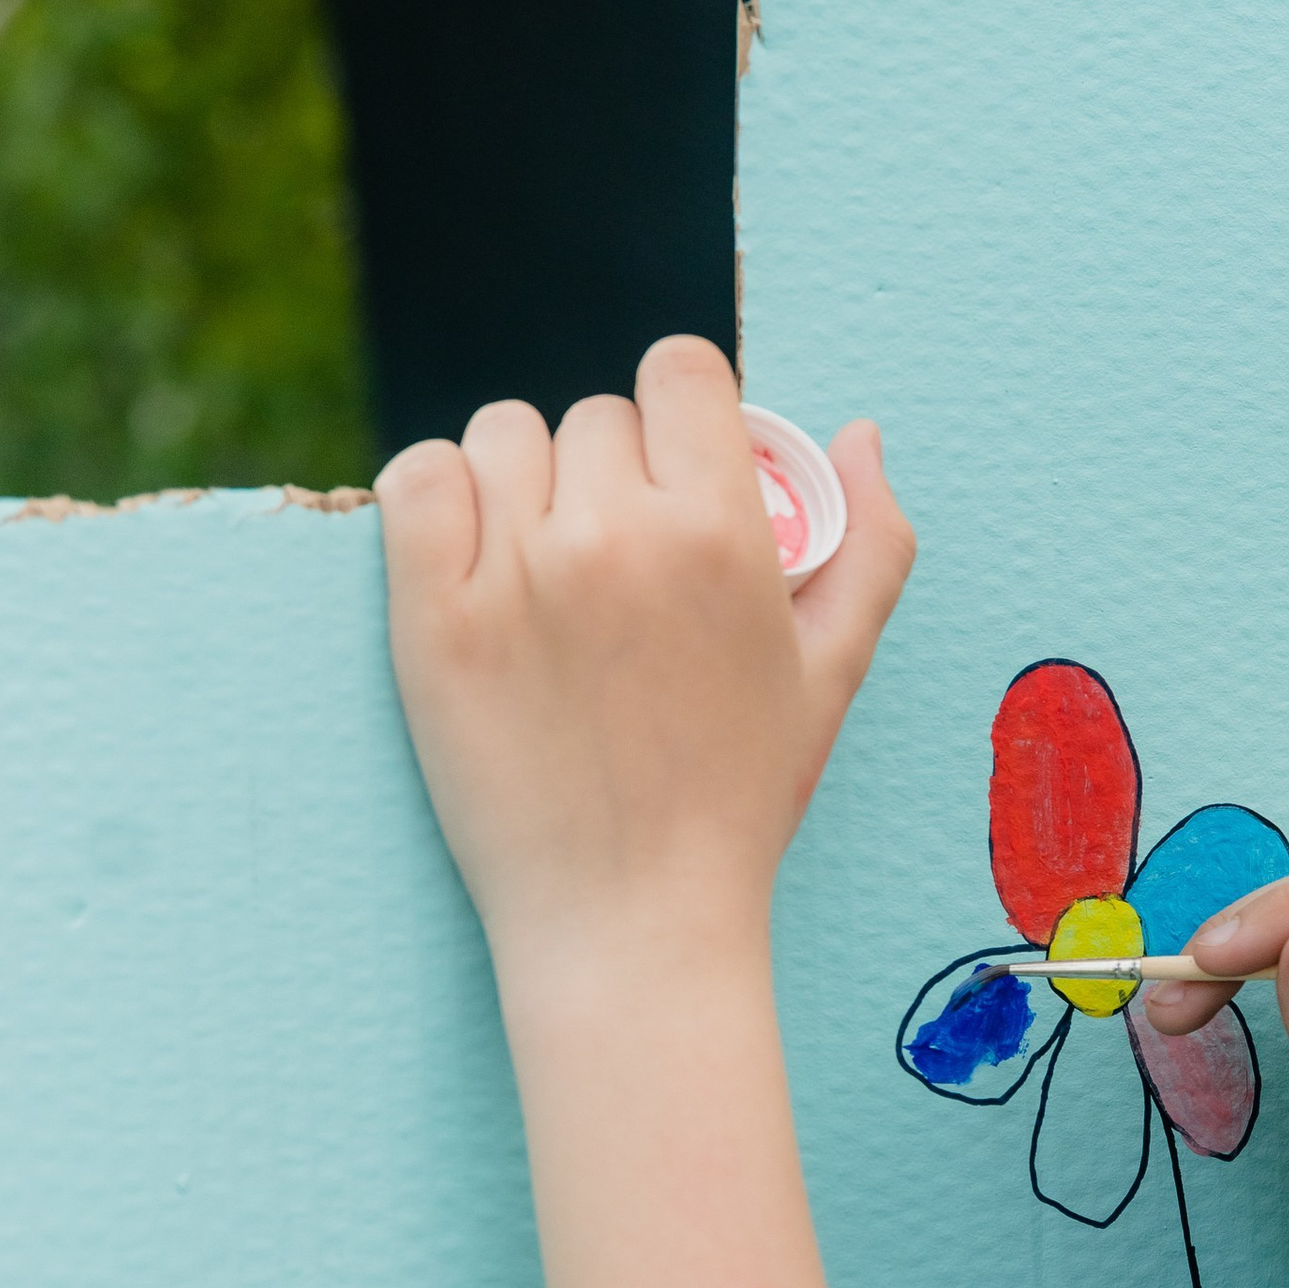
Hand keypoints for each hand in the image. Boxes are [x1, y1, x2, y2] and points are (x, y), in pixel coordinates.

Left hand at [374, 337, 914, 988]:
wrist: (631, 917)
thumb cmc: (739, 797)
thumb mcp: (834, 673)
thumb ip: (871, 544)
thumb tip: (858, 435)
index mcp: (721, 535)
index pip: (679, 370)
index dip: (680, 404)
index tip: (674, 462)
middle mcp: (618, 536)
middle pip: (594, 415)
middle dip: (611, 468)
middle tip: (617, 556)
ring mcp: (517, 573)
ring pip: (502, 436)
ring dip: (522, 478)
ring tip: (543, 556)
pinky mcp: (433, 617)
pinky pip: (418, 482)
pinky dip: (438, 494)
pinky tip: (468, 544)